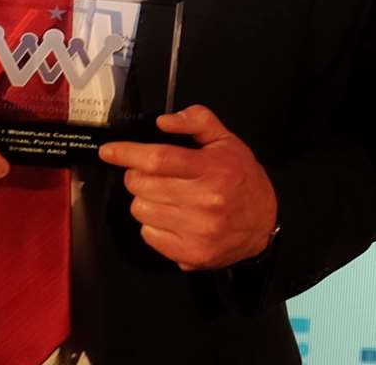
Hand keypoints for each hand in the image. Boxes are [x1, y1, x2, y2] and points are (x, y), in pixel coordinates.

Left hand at [99, 104, 277, 270]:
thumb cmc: (243, 180)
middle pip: (143, 185)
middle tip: (151, 174)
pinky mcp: (191, 253)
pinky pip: (148, 235)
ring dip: (145, 200)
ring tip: (165, 196)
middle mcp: (206, 201)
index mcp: (214, 169)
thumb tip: (164, 122)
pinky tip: (172, 217)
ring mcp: (198, 230)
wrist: (264, 223)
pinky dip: (153, 224)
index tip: (110, 151)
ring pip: (141, 210)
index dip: (128, 153)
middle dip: (137, 176)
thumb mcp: (227, 141)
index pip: (159, 159)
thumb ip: (197, 122)